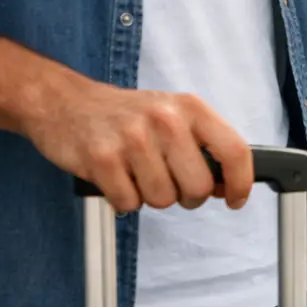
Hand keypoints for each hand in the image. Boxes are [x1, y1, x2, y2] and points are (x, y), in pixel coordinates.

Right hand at [23, 82, 254, 214]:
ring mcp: (132, 139)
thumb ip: (203, 144)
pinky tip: (117, 177)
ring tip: (138, 174)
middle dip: (188, 197)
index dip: (241, 182)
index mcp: (190, 108)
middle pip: (198, 186)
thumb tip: (228, 185)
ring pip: (163, 199)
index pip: (233, 150)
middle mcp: (165, 120)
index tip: (236, 199)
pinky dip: (124, 200)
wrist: (66, 102)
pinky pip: (129, 204)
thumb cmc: (127, 114)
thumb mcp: (173, 114)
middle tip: (172, 184)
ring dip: (152, 197)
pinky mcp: (102, 159)